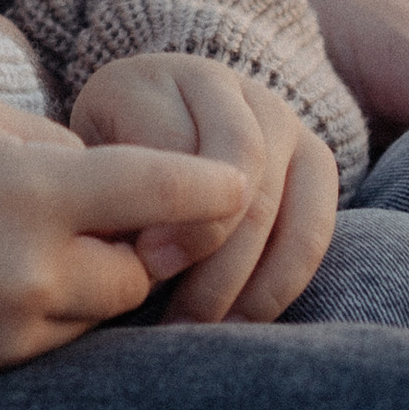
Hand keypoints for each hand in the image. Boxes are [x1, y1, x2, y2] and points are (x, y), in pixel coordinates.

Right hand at [0, 91, 249, 379]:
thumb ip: (64, 155)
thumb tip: (128, 193)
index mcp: (31, 193)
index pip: (153, 194)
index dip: (209, 192)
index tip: (244, 190)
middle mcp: (26, 270)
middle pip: (136, 273)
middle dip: (140, 247)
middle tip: (127, 220)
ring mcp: (1, 329)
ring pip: (95, 317)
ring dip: (93, 285)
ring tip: (48, 246)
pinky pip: (47, 347)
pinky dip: (47, 316)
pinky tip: (8, 280)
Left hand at [69, 52, 337, 324]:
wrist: (157, 115)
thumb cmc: (109, 156)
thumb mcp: (92, 160)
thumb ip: (116, 198)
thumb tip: (147, 265)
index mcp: (157, 79)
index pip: (178, 147)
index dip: (169, 215)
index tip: (147, 266)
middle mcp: (229, 88)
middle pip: (241, 182)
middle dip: (213, 261)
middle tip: (180, 316)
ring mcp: (281, 118)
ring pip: (284, 211)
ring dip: (251, 283)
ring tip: (212, 330)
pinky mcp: (317, 159)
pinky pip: (314, 230)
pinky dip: (283, 283)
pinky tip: (246, 319)